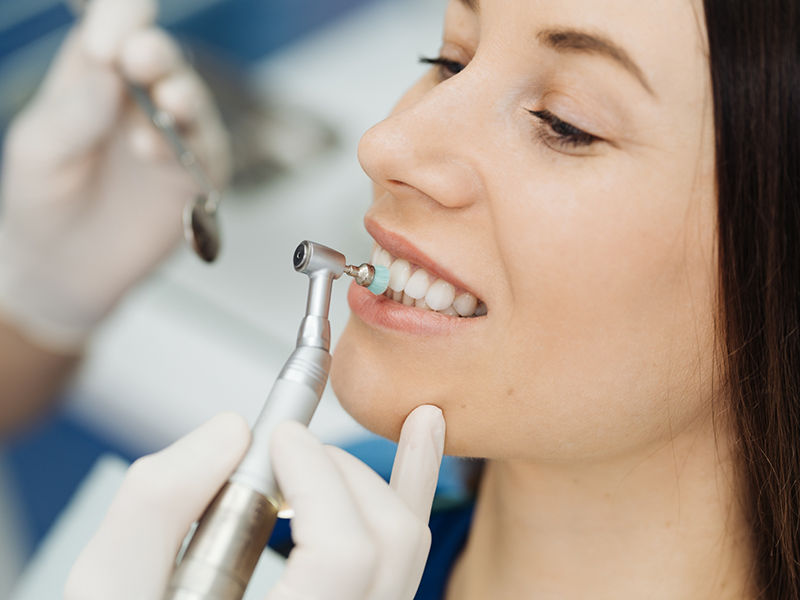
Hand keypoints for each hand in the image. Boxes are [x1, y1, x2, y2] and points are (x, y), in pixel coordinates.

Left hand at [0, 0, 229, 351]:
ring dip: (182, 97)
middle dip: (156, 54)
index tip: (109, 40)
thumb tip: (108, 72)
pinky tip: (156, 152)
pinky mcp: (197, 176)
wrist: (67, 269)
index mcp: (94, 76)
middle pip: (161, 58)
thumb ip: (71, 115)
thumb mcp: (38, 153)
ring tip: (168, 104)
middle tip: (142, 58)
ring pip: (192, 101)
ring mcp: (173, 137)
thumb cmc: (44, 201)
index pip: (114, 27)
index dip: (121, 20)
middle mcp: (140, 99)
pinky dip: (188, 148)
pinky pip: (205, 153)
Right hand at [63, 406, 443, 599]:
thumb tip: (230, 431)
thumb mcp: (110, 589)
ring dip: (377, 475)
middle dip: (339, 472)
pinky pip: (403, 556)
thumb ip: (158, 506)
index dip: (318, 481)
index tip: (280, 438)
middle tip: (286, 448)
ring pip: (407, 548)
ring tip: (364, 431)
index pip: (342, 556)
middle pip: (386, 542)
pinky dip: (411, 488)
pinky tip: (424, 433)